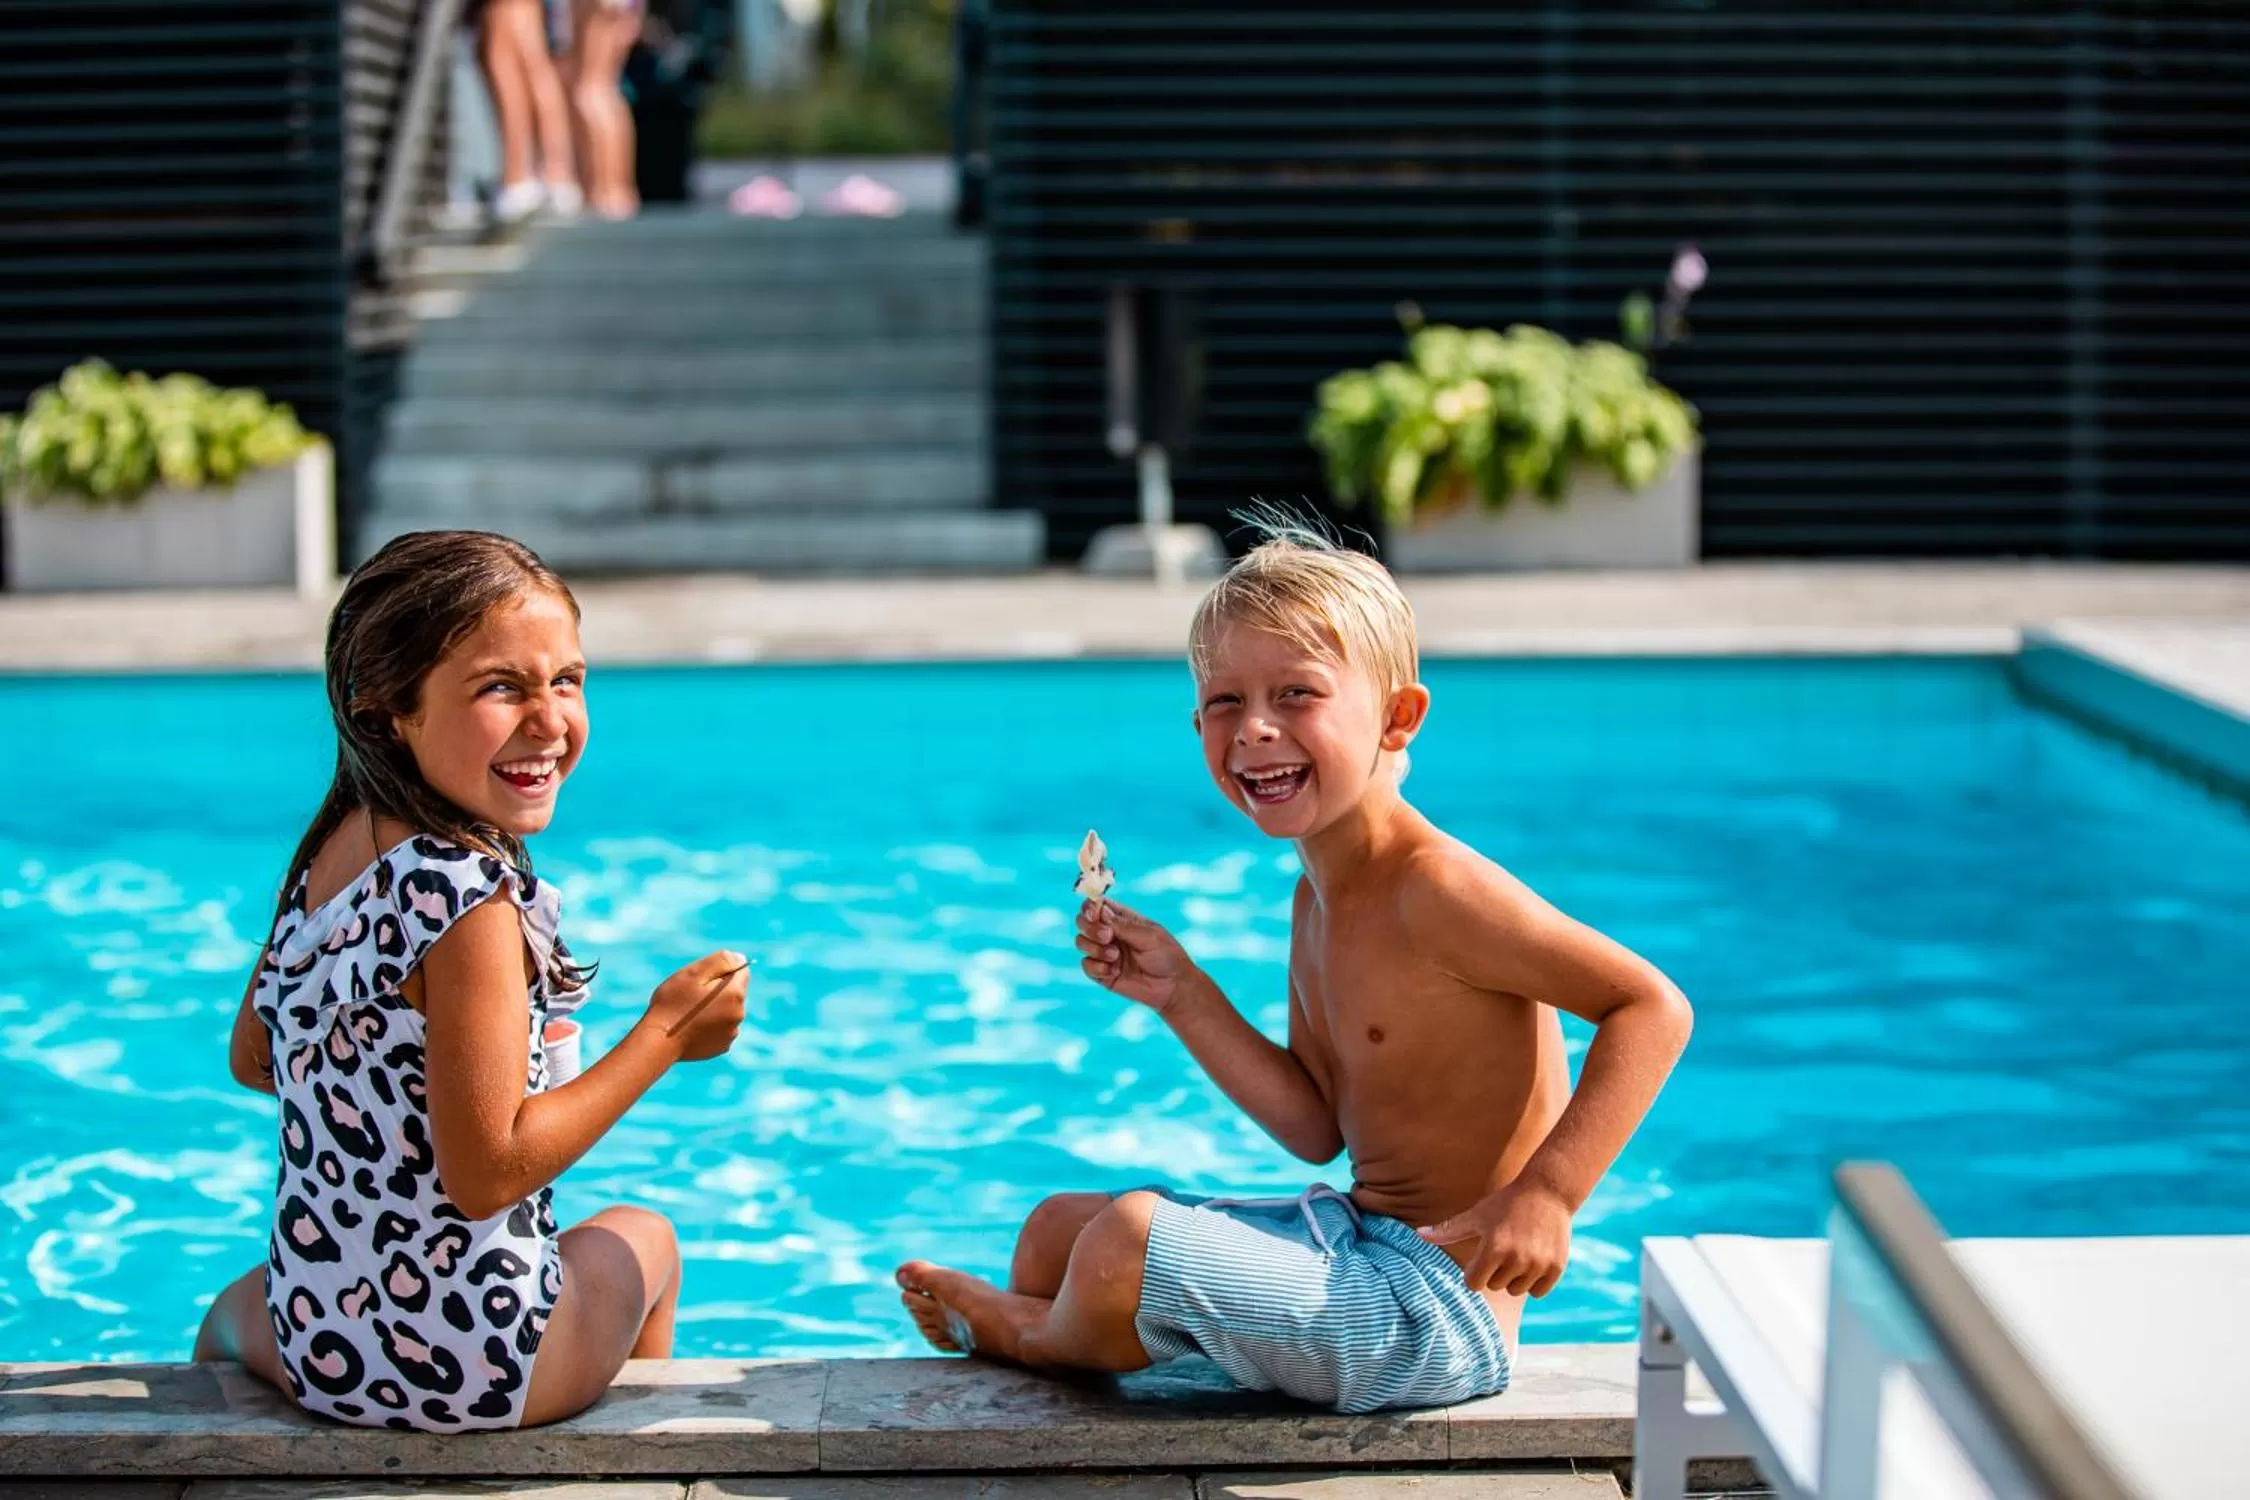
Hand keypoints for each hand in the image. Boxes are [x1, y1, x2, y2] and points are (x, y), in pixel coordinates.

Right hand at [645, 950, 748, 1061]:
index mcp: (735, 994)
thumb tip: (740, 958)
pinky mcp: (722, 1046)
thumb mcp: (694, 973)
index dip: (721, 970)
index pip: (741, 970)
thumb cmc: (673, 1003)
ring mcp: (731, 1033)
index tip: (702, 979)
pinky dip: (710, 1025)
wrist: (658, 1042)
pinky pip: (720, 1028)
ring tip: (689, 1013)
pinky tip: (691, 1028)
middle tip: (691, 996)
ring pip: (727, 1010)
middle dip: (717, 989)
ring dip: (714, 1007)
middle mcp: (739, 1014)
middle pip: (734, 991)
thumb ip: (721, 961)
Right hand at [1075, 899, 1196, 1013]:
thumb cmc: (1166, 955)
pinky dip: (1097, 968)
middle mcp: (1110, 933)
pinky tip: (1115, 972)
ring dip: (1095, 948)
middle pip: (1083, 922)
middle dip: (1090, 928)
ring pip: (1081, 942)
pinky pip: (1086, 966)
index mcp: (1122, 919)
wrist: (1172, 987)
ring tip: (1115, 956)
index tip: (1094, 914)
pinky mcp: (1102, 973)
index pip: (1097, 905)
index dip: (1090, 907)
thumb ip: (1123, 925)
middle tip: (1107, 936)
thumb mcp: (1149, 936)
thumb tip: (1100, 910)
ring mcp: (1104, 953)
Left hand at [1417, 1179, 1572, 1297]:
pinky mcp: (1556, 1268)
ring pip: (1516, 1291)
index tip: (1479, 1258)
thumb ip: (1448, 1230)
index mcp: (1494, 1248)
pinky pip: (1537, 1292)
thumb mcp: (1476, 1214)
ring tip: (1517, 1253)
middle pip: (1495, 1286)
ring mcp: (1538, 1265)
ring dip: (1513, 1278)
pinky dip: (1533, 1282)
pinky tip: (1532, 1260)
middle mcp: (1517, 1259)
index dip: (1473, 1272)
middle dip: (1494, 1272)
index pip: (1474, 1284)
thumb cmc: (1506, 1203)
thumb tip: (1418, 1234)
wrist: (1548, 1192)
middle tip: (1501, 1249)